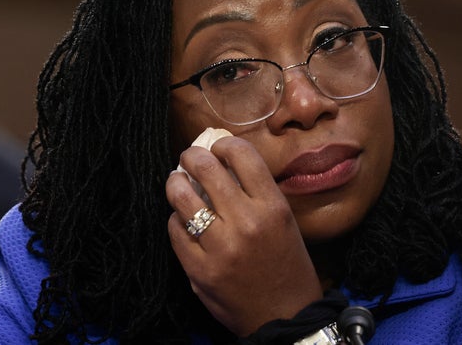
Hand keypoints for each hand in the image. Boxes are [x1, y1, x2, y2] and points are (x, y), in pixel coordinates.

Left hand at [166, 136, 323, 335]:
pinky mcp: (199, 269)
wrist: (285, 318)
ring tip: (177, 183)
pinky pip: (175, 229)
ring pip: (181, 196)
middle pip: (205, 167)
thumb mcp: (283, 221)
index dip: (223, 144)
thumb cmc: (286, 264)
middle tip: (189, 159)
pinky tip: (183, 220)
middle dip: (191, 156)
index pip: (241, 154)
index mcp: (272, 207)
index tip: (217, 149)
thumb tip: (220, 160)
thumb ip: (255, 192)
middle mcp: (246, 223)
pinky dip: (176, 219)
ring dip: (175, 183)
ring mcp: (220, 247)